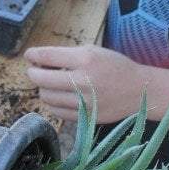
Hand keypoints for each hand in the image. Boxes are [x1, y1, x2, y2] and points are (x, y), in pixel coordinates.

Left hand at [24, 45, 151, 122]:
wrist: (139, 90)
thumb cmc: (114, 66)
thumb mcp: (93, 51)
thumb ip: (65, 55)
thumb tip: (37, 59)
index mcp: (85, 59)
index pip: (48, 56)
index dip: (33, 55)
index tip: (29, 55)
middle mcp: (83, 81)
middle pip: (41, 79)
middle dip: (33, 73)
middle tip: (35, 70)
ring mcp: (84, 102)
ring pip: (47, 97)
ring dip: (43, 88)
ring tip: (51, 83)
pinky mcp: (85, 117)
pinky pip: (56, 111)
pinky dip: (54, 103)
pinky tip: (60, 96)